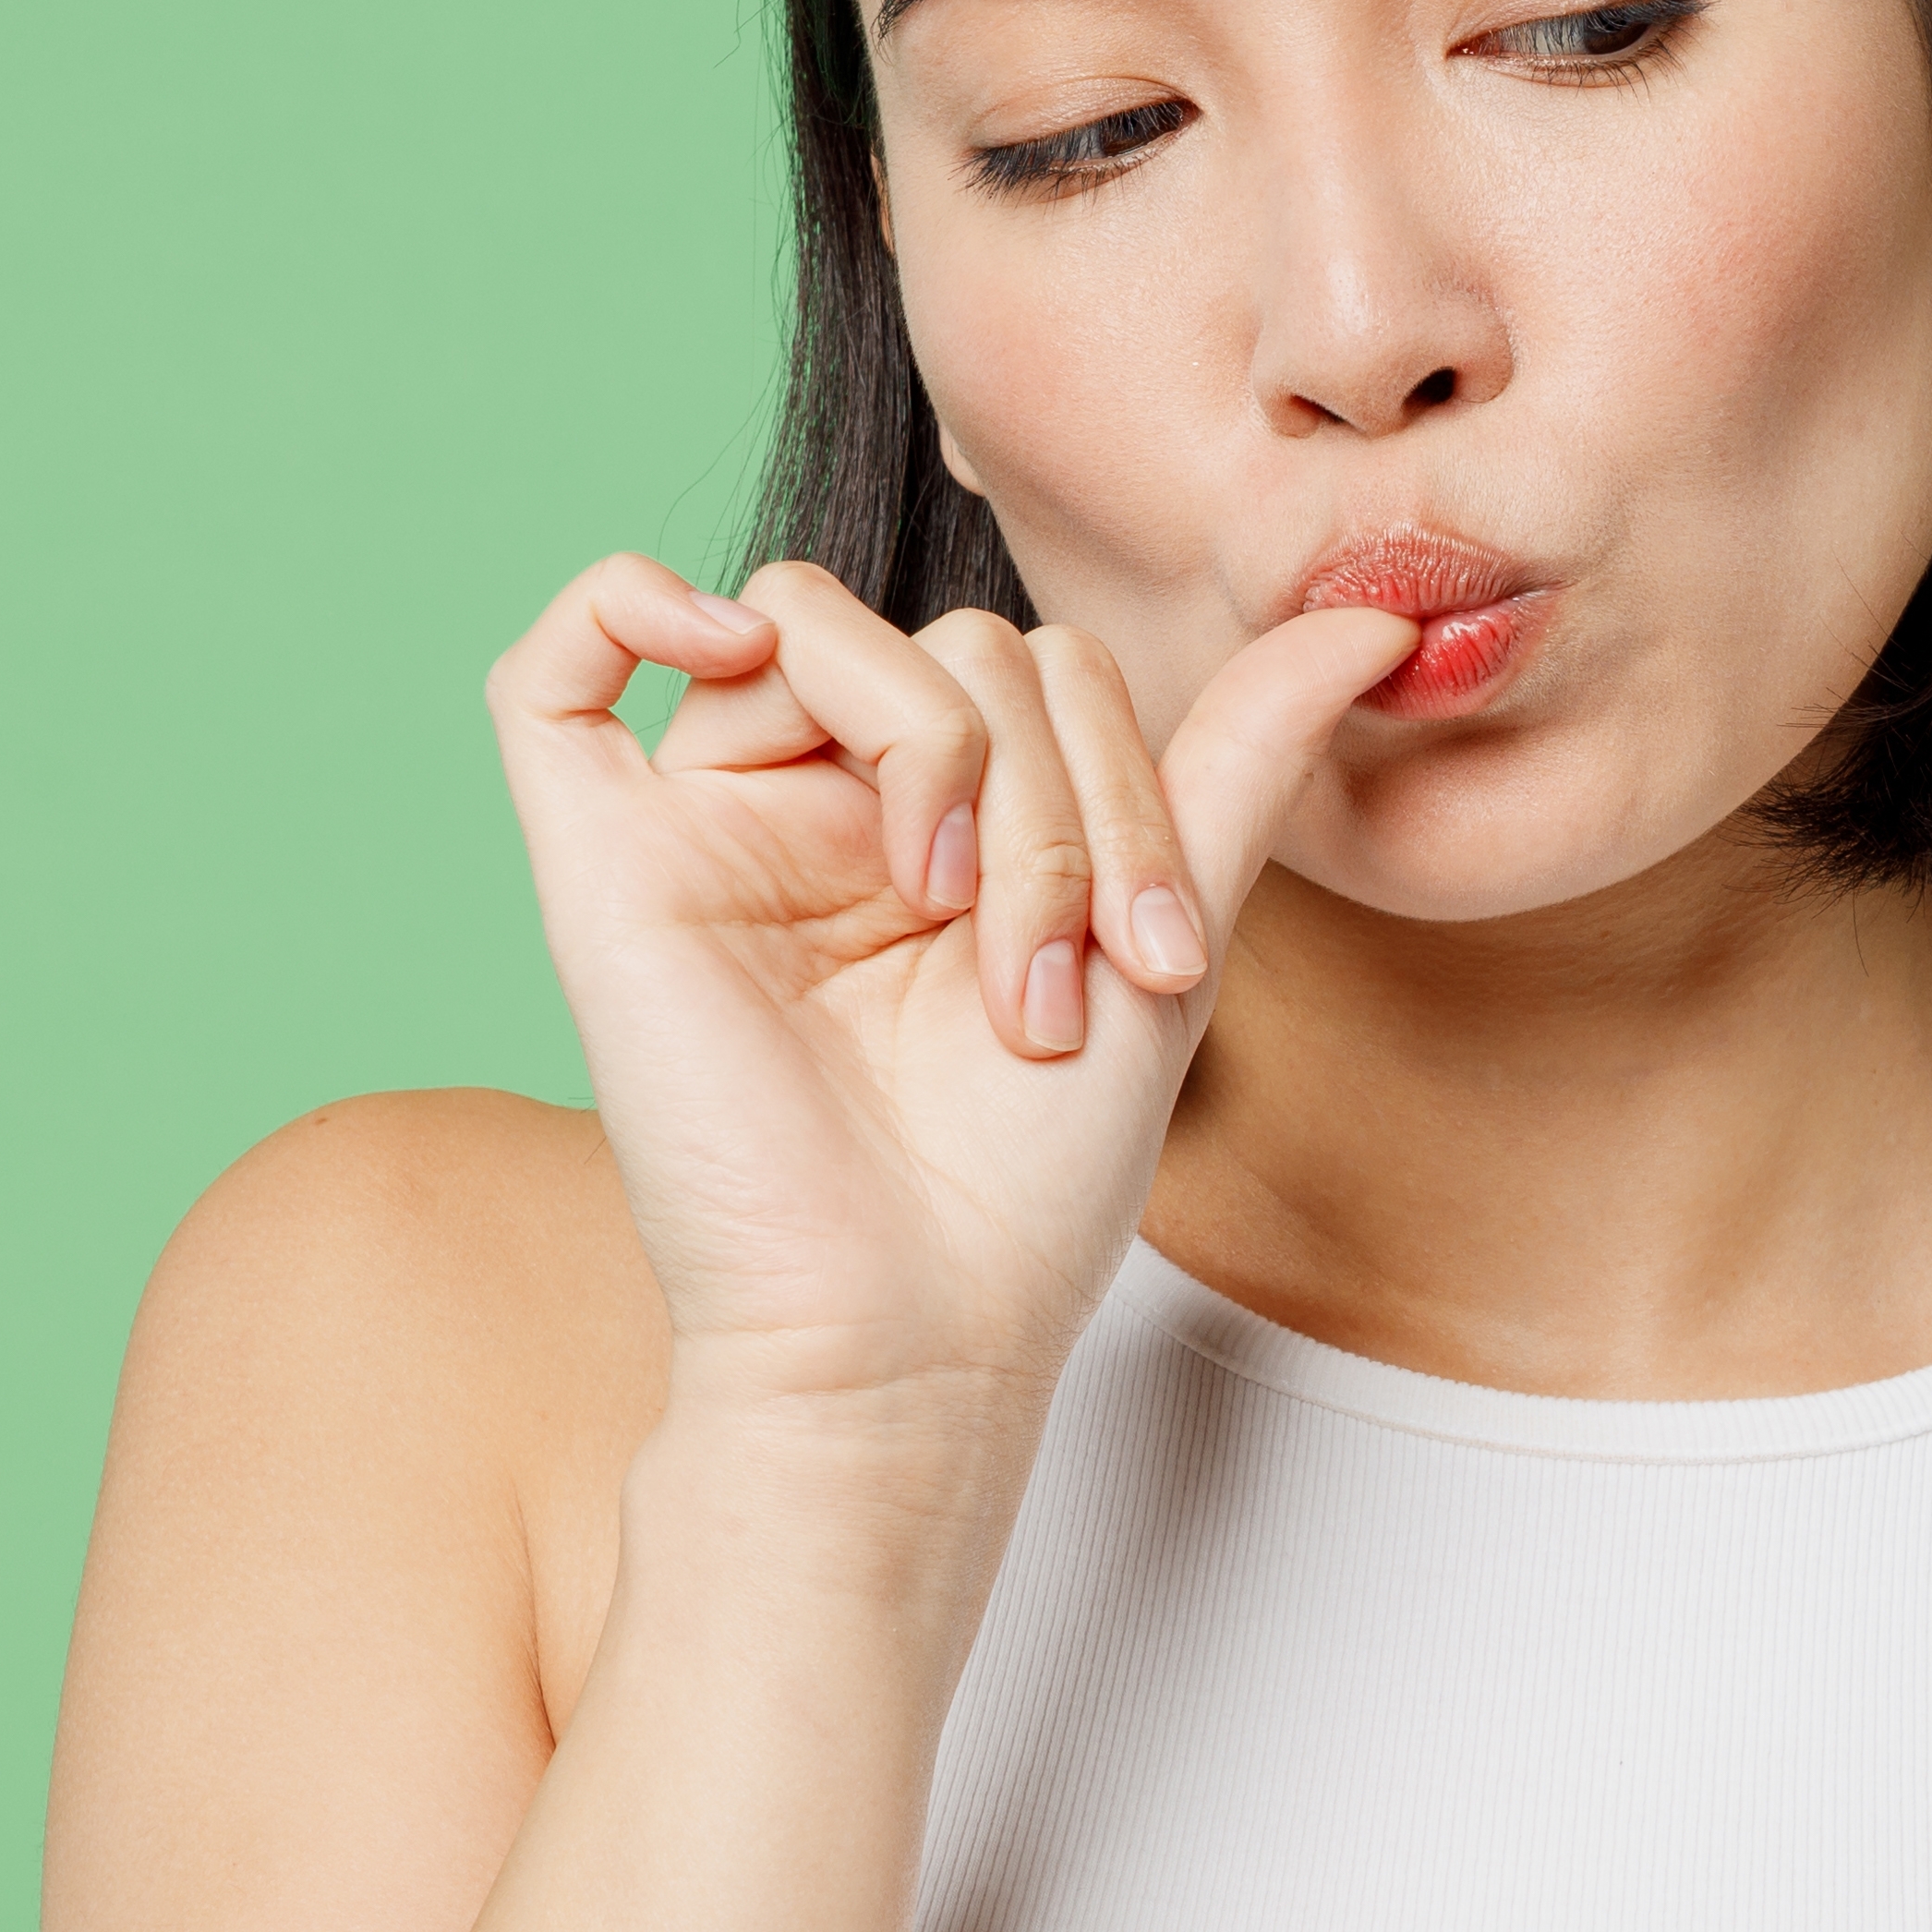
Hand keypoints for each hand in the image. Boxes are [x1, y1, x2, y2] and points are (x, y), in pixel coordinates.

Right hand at [485, 553, 1415, 1437]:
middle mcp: (825, 806)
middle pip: (948, 643)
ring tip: (943, 916)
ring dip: (928, 745)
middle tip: (1052, 972)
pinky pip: (558, 663)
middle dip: (1044, 790)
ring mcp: (704, 825)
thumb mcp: (1166, 940)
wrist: (917, 1328)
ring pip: (809, 622)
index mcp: (948, 822)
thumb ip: (1240, 766)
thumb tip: (1372, 622)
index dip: (1116, 778)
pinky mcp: (596, 862)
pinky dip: (630, 603)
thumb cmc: (1030, 1179)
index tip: (1149, 958)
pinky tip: (722, 650)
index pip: (1038, 669)